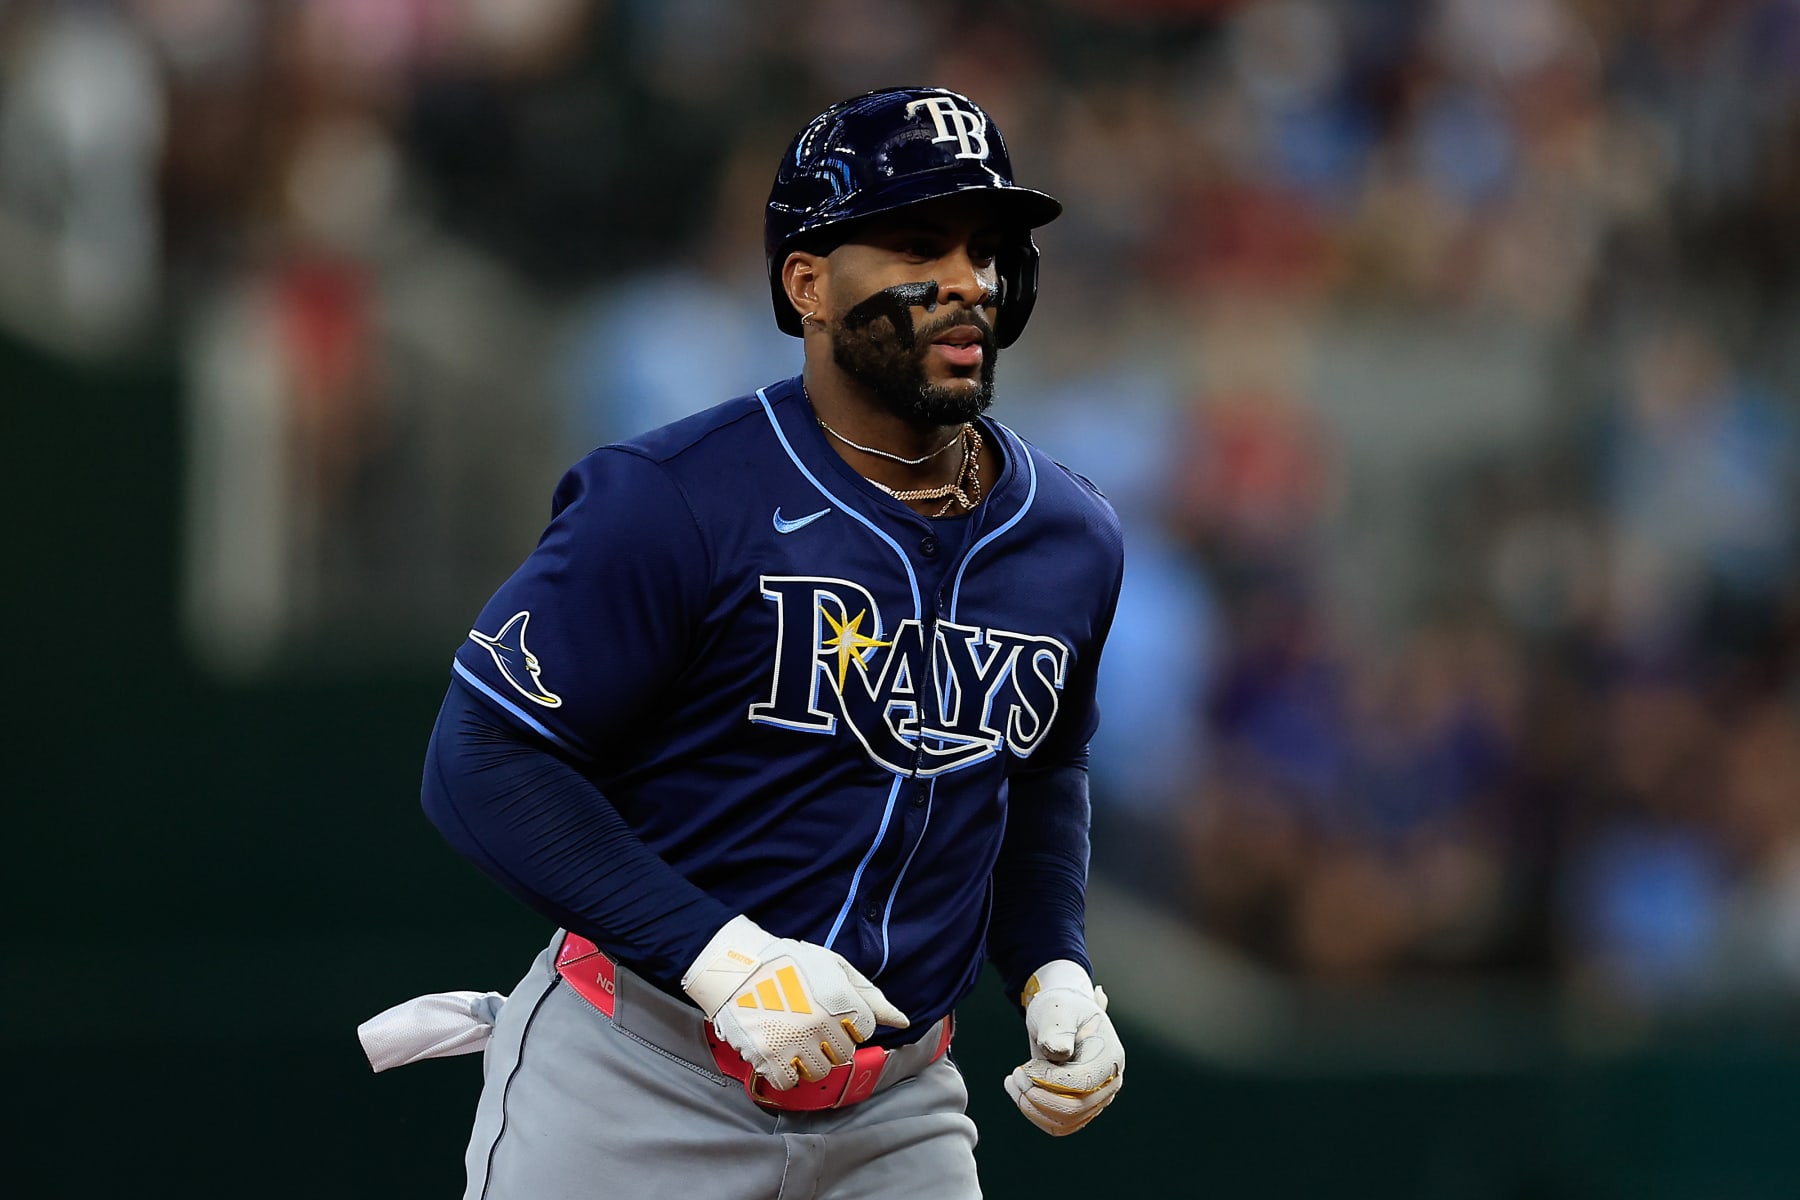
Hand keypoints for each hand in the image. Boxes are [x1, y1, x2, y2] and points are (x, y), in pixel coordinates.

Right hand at [681, 915, 908, 1090]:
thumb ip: (870, 996)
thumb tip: (902, 1022)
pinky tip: (778, 1053)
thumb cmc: (788, 962)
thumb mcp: (834, 967)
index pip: (865, 1031)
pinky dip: (784, 1073)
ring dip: (809, 1060)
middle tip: (810, 1025)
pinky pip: (788, 1083)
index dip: (850, 1022)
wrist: (737, 965)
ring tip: (793, 1038)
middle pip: (843, 1054)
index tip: (832, 1012)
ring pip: (819, 1072)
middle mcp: (821, 1025)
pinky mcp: (768, 1057)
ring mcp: (794, 1043)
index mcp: (840, 1000)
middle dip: (831, 1043)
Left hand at [1004, 960, 1124, 1135]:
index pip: (1082, 1083)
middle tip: (1015, 1075)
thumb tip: (1059, 1052)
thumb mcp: (1056, 1010)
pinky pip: (1058, 1125)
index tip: (1026, 1066)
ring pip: (1063, 1122)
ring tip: (1013, 1080)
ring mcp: (1096, 1099)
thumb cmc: (1060, 1009)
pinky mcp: (1080, 1108)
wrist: (1061, 1017)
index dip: (1049, 1080)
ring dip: (1031, 1107)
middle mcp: (1109, 1083)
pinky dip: (1034, 1113)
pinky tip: (1018, 1091)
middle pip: (1074, 1109)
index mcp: (1110, 1057)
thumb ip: (1057, 1030)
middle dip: (1037, 1096)